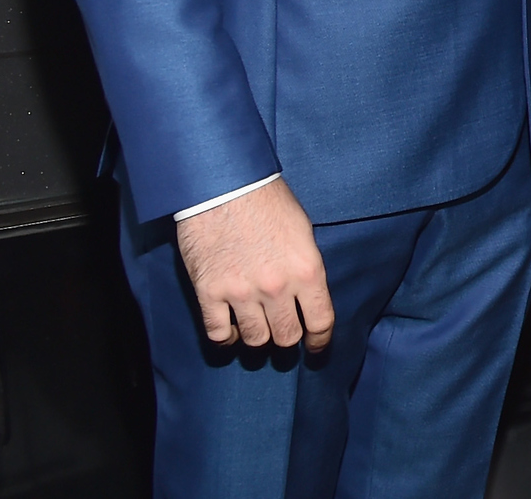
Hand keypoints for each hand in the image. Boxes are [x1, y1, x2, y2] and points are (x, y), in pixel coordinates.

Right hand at [176, 178, 333, 349]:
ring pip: (255, 340)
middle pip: (287, 336)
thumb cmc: (267, 201)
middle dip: (288, 338)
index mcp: (306, 269)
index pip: (320, 321)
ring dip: (258, 338)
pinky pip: (219, 334)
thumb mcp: (302, 232)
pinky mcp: (209, 292)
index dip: (320, 340)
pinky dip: (226, 338)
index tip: (315, 346)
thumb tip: (307, 295)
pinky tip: (231, 330)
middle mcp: (277, 287)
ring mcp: (241, 292)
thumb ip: (305, 268)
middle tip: (283, 333)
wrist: (223, 185)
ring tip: (258, 330)